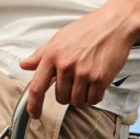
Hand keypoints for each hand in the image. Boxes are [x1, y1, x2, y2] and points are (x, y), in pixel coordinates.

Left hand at [20, 0, 139, 117]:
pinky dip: (95, 96)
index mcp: (52, 55)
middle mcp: (65, 65)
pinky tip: (97, 83)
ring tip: (88, 79)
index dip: (34, 105)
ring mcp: (83, 73)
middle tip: (76, 80)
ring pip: (77, 101)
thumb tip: (24, 65)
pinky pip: (93, 99)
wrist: (115, 24)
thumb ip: (41, 54)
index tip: (35, 114)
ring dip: (83, 96)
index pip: (36, 87)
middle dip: (68, 94)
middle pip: (60, 98)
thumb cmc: (88, 29)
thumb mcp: (59, 38)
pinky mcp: (100, 78)